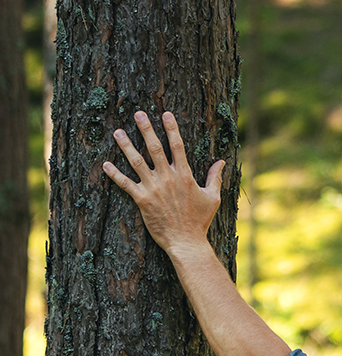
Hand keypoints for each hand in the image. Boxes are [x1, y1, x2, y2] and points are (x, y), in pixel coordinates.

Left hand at [103, 111, 225, 257]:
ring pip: (137, 162)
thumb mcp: (212, 198)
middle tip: (137, 114)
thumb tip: (221, 162)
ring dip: (126, 146)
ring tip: (117, 132)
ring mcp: (153, 188)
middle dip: (146, 129)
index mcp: (184, 176)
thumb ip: (215, 178)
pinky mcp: (142, 200)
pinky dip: (115, 174)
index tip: (165, 114)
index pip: (177, 146)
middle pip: (155, 148)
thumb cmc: (200, 221)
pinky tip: (106, 164)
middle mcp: (167, 178)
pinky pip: (125, 184)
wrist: (186, 242)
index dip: (171, 128)